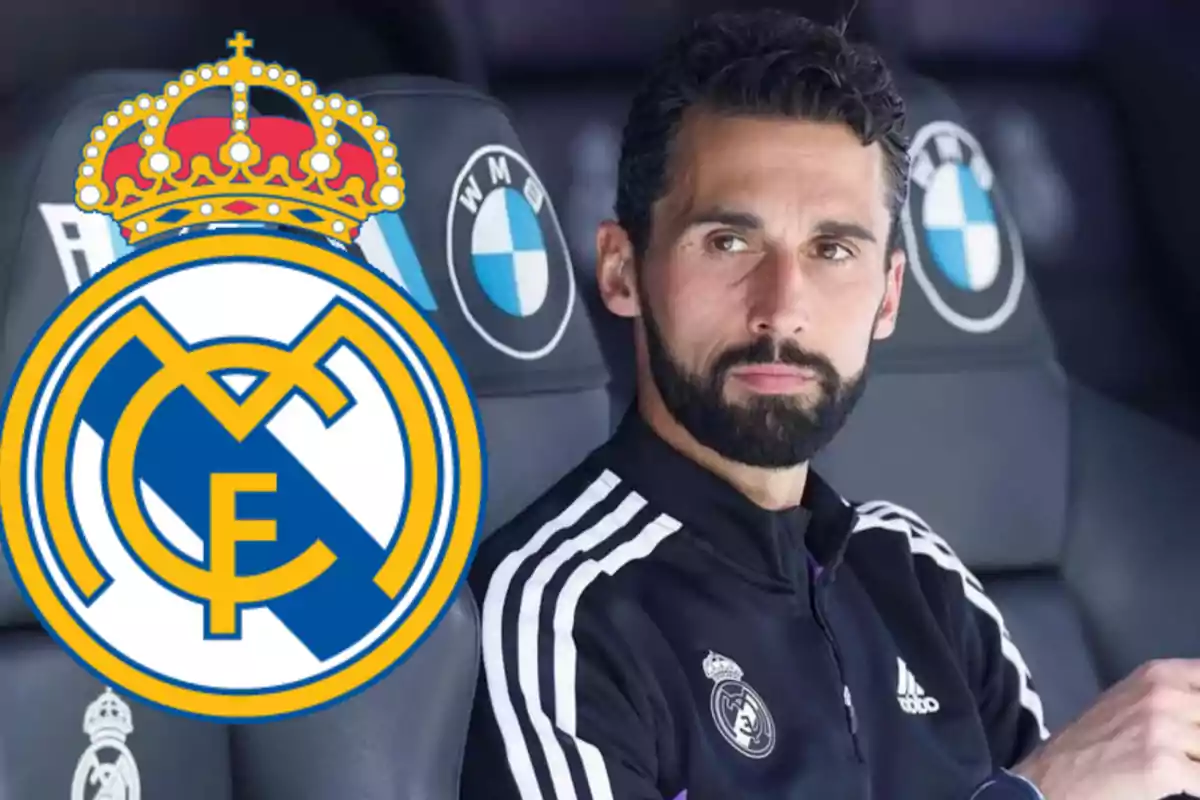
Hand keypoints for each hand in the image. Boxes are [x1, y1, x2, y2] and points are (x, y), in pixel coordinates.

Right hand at [1011, 658, 1199, 799]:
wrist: (1053, 778)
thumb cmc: (1091, 743)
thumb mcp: (1129, 702)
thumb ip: (1172, 697)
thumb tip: (1199, 710)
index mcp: (1157, 674)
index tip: (1194, 723)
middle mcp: (1162, 695)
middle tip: (1187, 749)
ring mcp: (1163, 729)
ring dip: (1197, 762)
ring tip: (1179, 768)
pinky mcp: (1163, 766)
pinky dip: (1195, 787)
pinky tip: (1178, 786)